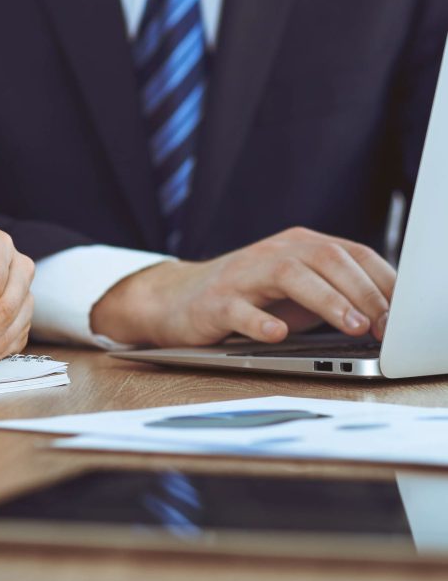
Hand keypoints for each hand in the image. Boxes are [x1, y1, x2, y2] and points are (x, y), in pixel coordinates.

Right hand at [91, 227, 396, 346]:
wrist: (174, 300)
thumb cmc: (246, 297)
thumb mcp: (295, 290)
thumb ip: (334, 293)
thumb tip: (390, 315)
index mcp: (298, 245)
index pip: (351, 253)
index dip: (383, 282)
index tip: (405, 315)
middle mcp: (272, 253)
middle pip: (326, 258)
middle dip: (363, 291)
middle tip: (386, 324)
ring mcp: (241, 276)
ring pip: (289, 275)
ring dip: (328, 300)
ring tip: (353, 326)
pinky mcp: (214, 303)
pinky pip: (240, 309)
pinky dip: (261, 322)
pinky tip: (278, 334)